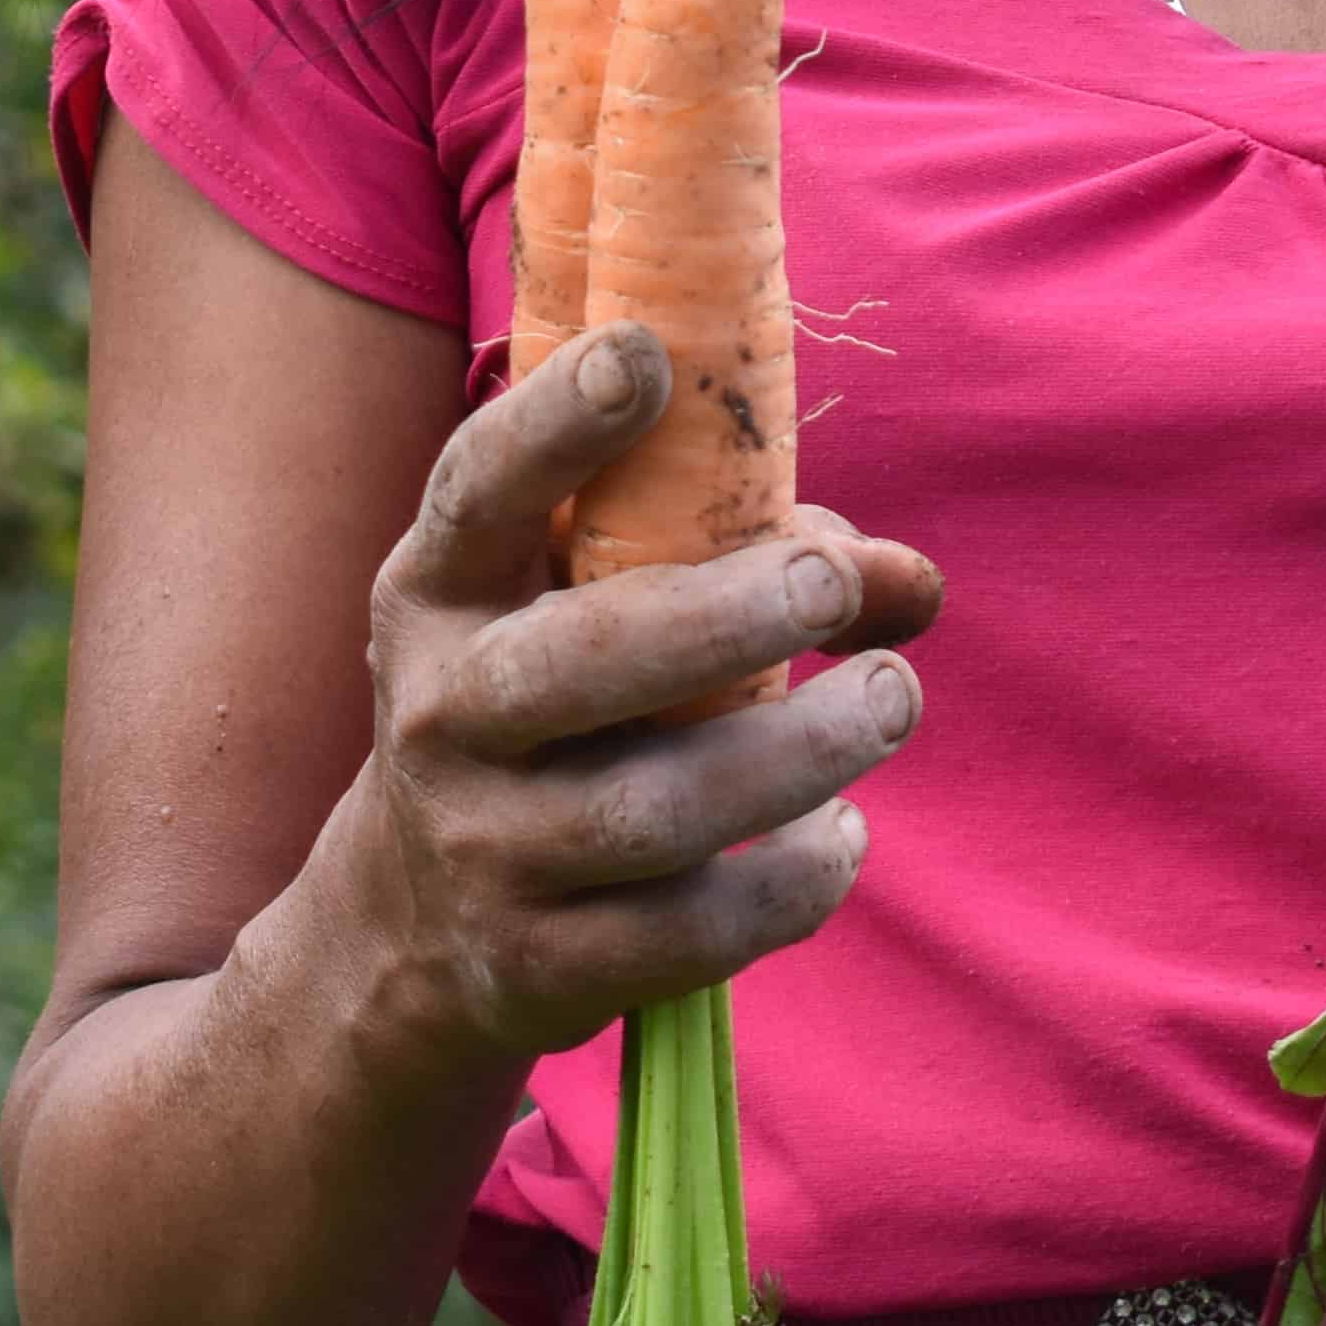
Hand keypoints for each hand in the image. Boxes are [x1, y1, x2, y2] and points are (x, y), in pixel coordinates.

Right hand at [328, 324, 940, 1073]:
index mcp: (438, 592)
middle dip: (721, 618)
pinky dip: (788, 886)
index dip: (554, 422)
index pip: (479, 490)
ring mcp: (484, 851)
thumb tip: (912, 584)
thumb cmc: (547, 714)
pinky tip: (840, 837)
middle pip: (579, 665)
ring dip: (795, 754)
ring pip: (652, 811)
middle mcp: (439, 715)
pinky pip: (686, 934)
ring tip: (892, 699)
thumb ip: (738, 561)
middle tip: (833, 584)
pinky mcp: (541, 967)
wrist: (413, 927)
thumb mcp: (580, 612)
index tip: (645, 358)